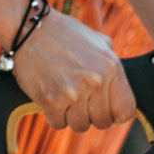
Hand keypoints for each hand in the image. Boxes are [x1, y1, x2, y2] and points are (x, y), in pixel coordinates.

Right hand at [9, 12, 134, 130]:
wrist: (28, 27)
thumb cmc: (64, 34)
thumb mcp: (99, 42)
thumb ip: (113, 67)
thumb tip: (122, 93)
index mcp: (111, 67)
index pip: (125, 111)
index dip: (116, 113)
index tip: (107, 109)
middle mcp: (95, 82)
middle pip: (102, 121)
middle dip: (92, 114)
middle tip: (81, 101)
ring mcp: (73, 93)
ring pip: (80, 125)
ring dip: (73, 116)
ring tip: (66, 98)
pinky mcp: (50, 100)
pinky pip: (58, 124)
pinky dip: (55, 116)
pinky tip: (52, 99)